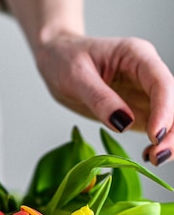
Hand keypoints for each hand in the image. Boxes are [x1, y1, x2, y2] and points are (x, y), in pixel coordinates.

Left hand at [0, 0, 173, 165]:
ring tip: (152, 159)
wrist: (53, 57)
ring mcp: (144, 88)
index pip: (162, 82)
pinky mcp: (137, 103)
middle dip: (173, 129)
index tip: (157, 137)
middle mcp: (146, 70)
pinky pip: (155, 122)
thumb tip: (123, 123)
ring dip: (169, 137)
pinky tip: (147, 155)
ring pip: (170, 114)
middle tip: (156, 157)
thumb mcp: (73, 76)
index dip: (166, 110)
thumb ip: (99, 97)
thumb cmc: (60, 58)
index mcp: (135, 54)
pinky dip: (158, 139)